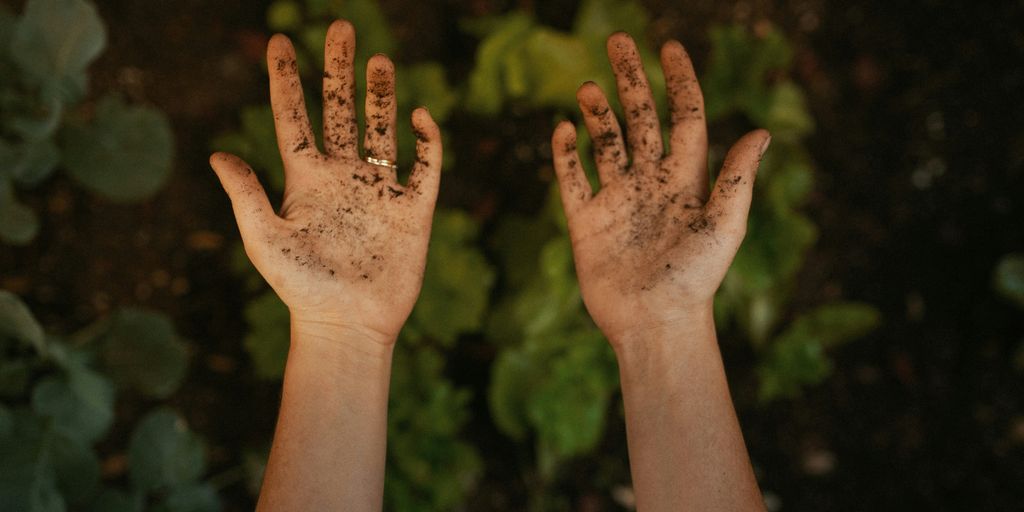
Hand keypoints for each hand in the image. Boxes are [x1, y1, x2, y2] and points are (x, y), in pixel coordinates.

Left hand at [210, 20, 441, 343]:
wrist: (347, 326)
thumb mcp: (265, 240)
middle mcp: (342, 177)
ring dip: (381, 95)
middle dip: (340, 70)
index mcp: (305, 180)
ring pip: (382, 130)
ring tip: (381, 59)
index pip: (294, 117)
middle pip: (342, 110)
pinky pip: (426, 167)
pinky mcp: (412, 211)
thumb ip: (246, 195)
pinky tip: (420, 116)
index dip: (285, 79)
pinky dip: (428, 141)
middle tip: (341, 27)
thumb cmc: (300, 289)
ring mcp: (379, 191)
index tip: (279, 40)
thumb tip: (218, 154)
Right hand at [551, 32, 769, 343]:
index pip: (684, 117)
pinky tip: (563, 130)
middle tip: (618, 42)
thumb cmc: (695, 279)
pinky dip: (565, 154)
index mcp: (686, 179)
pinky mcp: (586, 220)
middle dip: (631, 80)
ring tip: (589, 88)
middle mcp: (651, 182)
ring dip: (598, 113)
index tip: (669, 48)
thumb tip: (762, 133)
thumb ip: (737, 178)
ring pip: (606, 142)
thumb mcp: (724, 227)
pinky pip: (572, 178)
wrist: (653, 323)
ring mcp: (617, 199)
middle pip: (641, 118)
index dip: (680, 82)